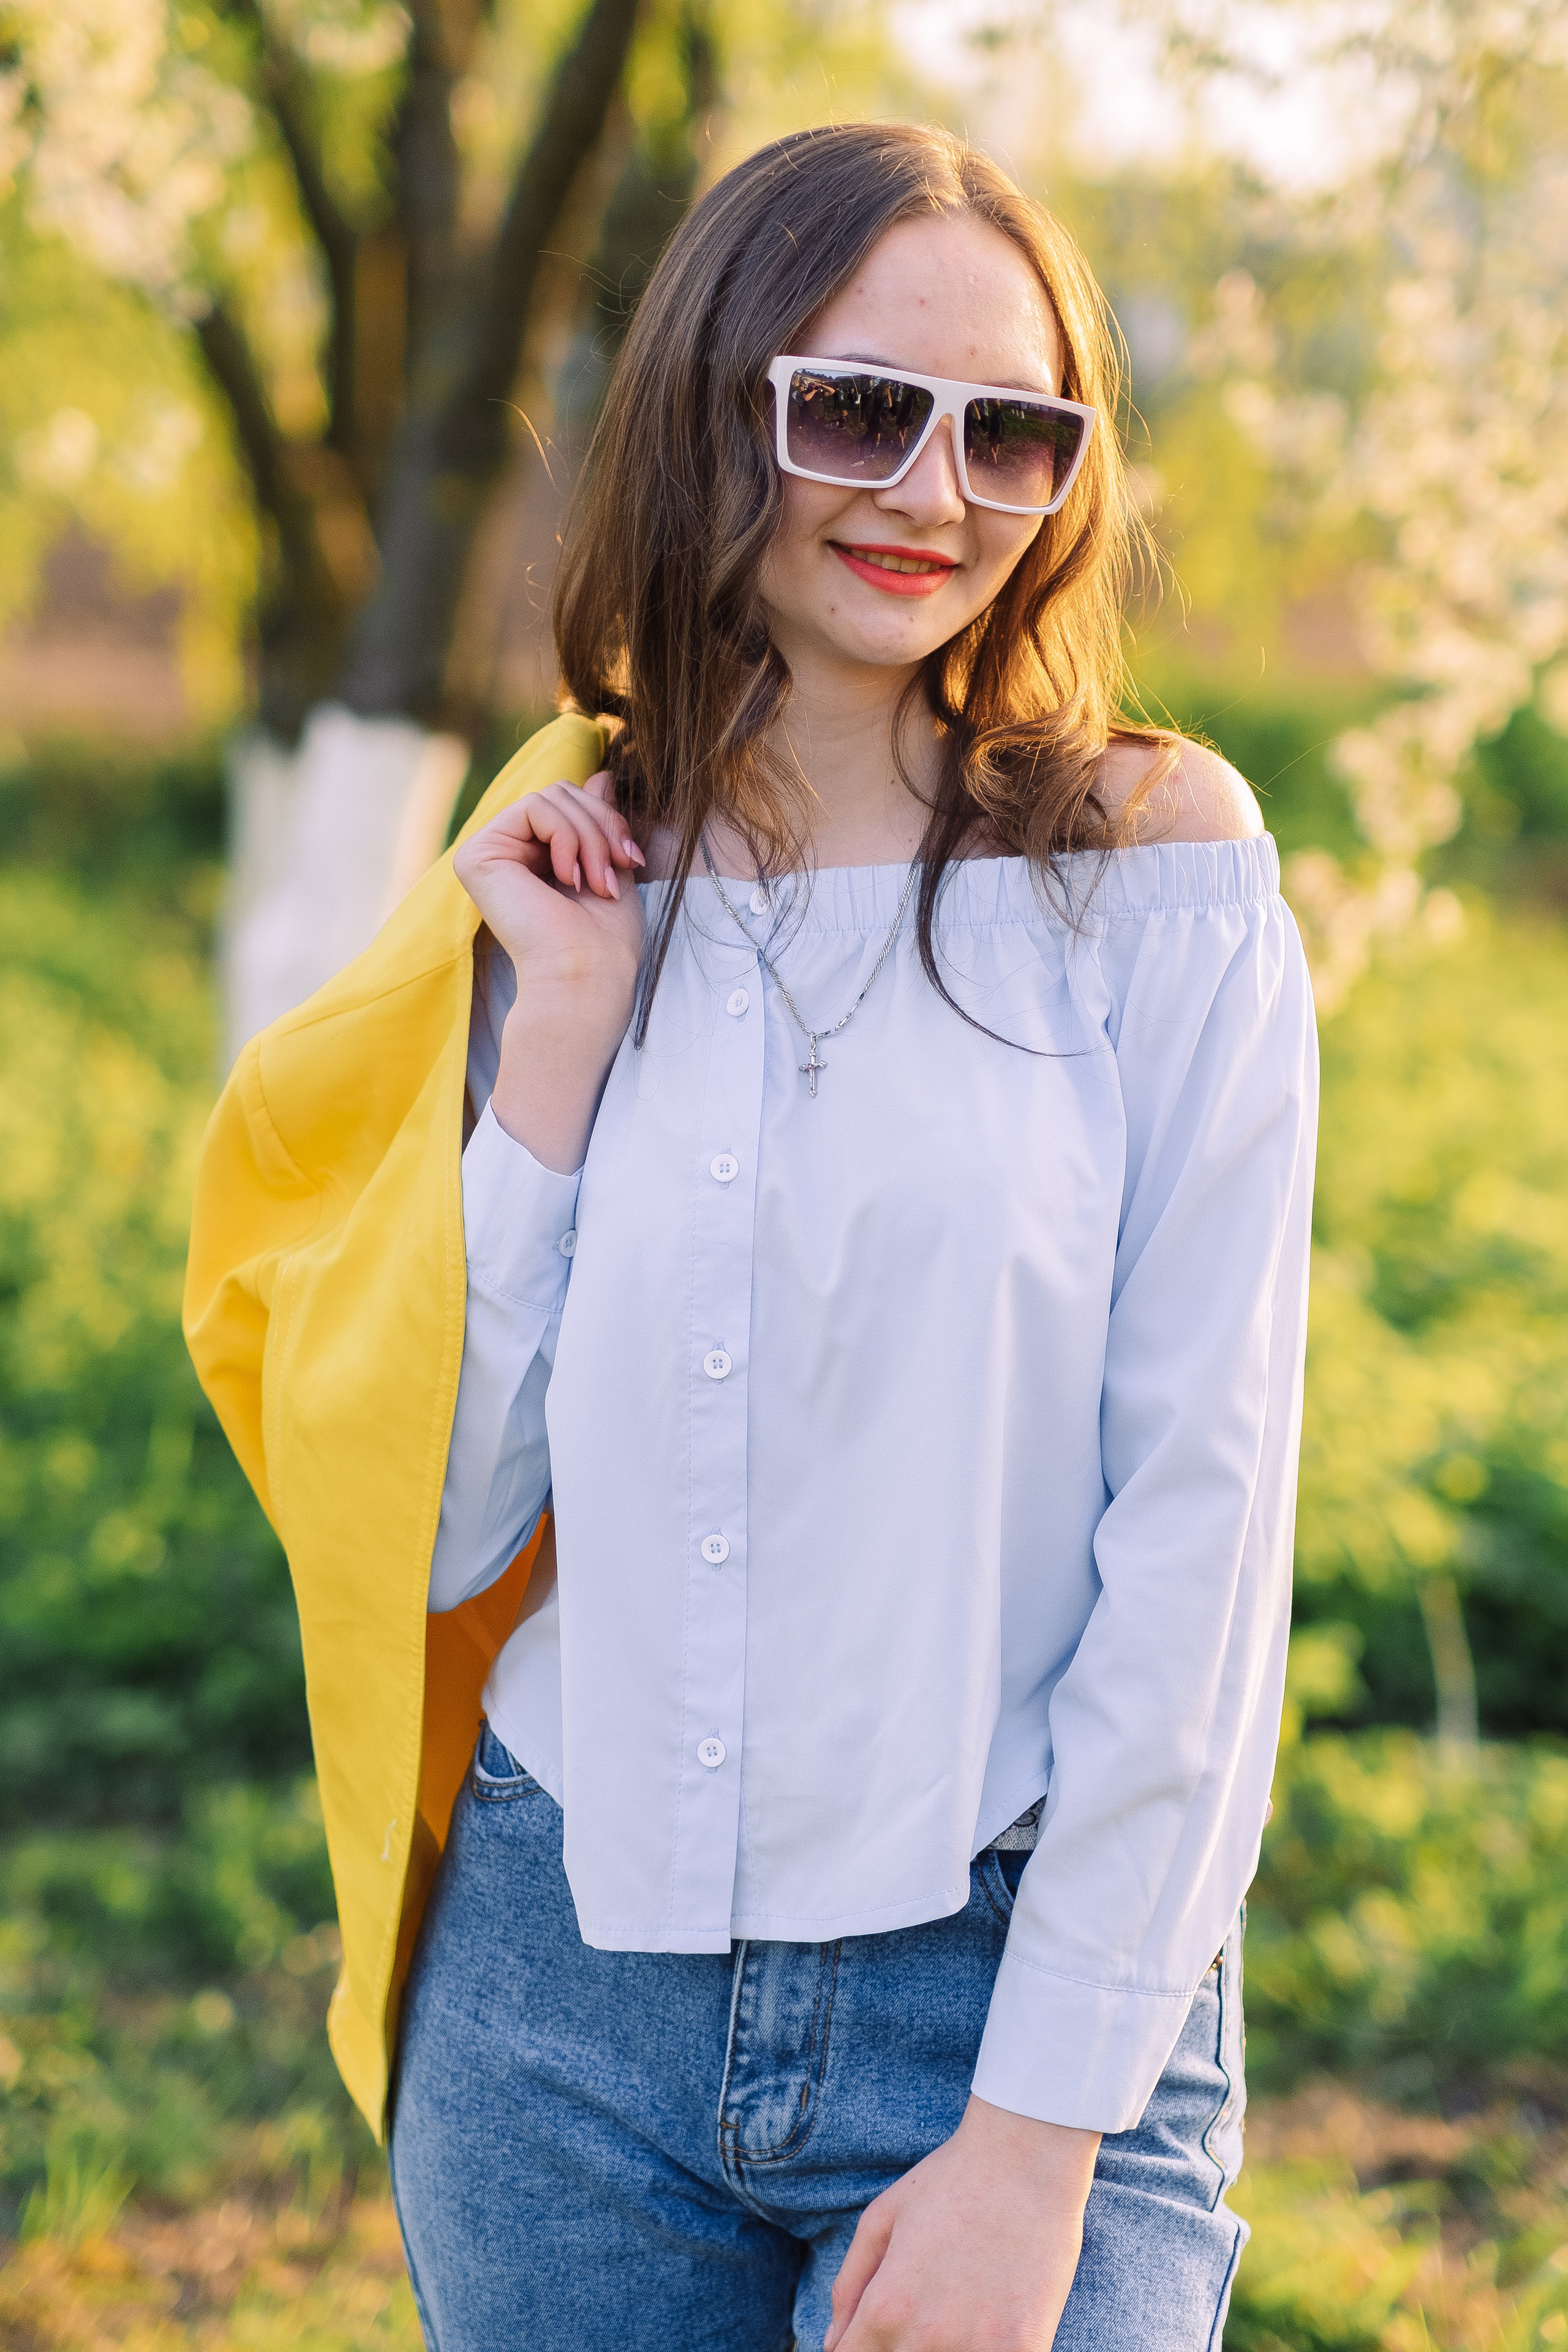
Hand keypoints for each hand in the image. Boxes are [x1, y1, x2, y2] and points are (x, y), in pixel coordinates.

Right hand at [453, 771, 645, 1172]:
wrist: (588, 978)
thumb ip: (600, 822)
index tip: (633, 859)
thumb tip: (601, 774)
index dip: (608, 820)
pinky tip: (568, 879)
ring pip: (551, 796)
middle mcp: (505, 852)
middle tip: (618, 870)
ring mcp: (488, 852)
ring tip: (598, 882)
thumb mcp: (612, 865)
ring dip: (591, 837)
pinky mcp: (478, 855)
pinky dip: (568, 838)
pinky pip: (534, 808)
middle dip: (602, 826)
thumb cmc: (605, 941)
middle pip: (561, 791)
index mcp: (533, 856)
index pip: (571, 801)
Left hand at [823, 2098, 1098, 2351]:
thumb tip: (832, 2344)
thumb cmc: (951, 2179)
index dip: (860, 2350)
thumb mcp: (882, 2218)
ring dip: (945, 2351)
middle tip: (927, 2307)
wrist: (1026, 2155)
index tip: (879, 2330)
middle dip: (900, 2347)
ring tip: (959, 2312)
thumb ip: (850, 2286)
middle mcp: (926, 2339)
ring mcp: (978, 2350)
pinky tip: (995, 2324)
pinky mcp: (1025, 2350)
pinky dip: (989, 2349)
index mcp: (886, 2309)